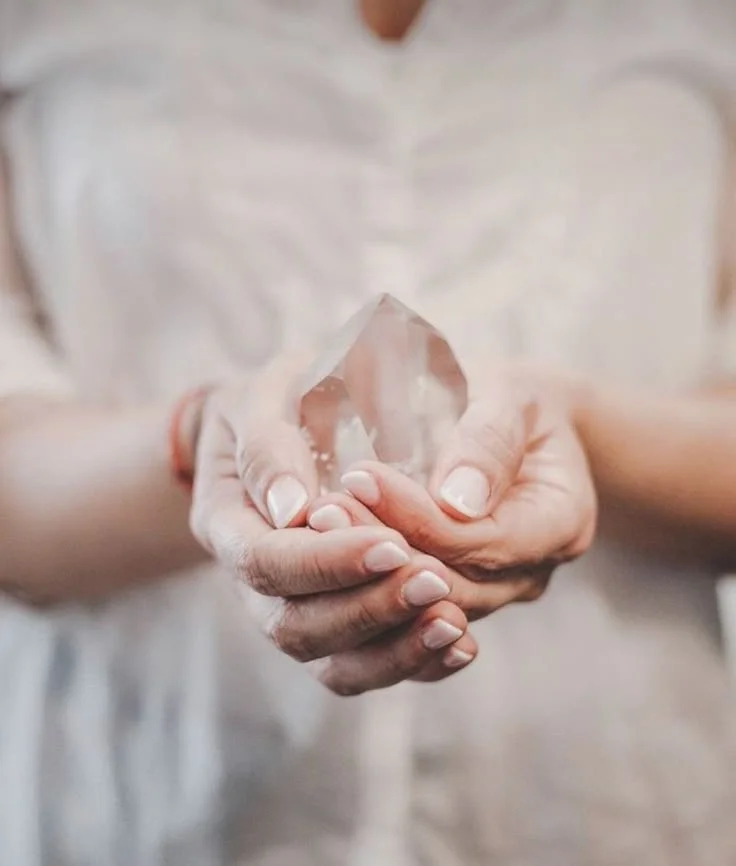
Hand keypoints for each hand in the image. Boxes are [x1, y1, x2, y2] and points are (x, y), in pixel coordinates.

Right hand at [188, 356, 474, 694]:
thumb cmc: (276, 398)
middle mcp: (251, 580)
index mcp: (225, 520)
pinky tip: (460, 645)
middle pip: (296, 626)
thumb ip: (270, 447)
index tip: (393, 544)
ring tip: (452, 621)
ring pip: (331, 661)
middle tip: (435, 581)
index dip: (328, 562)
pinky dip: (410, 661)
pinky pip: (362, 665)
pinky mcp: (331, 620)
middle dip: (368, 608)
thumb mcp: (264, 397)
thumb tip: (293, 508)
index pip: (266, 562)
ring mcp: (290, 606)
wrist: (277, 424)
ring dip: (394, 648)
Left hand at [310, 367, 596, 618]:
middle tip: (323, 509)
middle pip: (451, 585)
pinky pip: (412, 619)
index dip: (417, 519)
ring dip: (365, 573)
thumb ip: (490, 442)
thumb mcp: (515, 397)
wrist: (524, 429)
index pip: (482, 543)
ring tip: (318, 526)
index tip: (360, 478)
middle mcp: (529, 572)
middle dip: (381, 549)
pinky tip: (325, 566)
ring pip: (424, 610)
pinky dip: (367, 595)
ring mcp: (494, 592)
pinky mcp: (458, 596)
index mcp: (559, 522)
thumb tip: (456, 501)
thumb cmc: (517, 401)